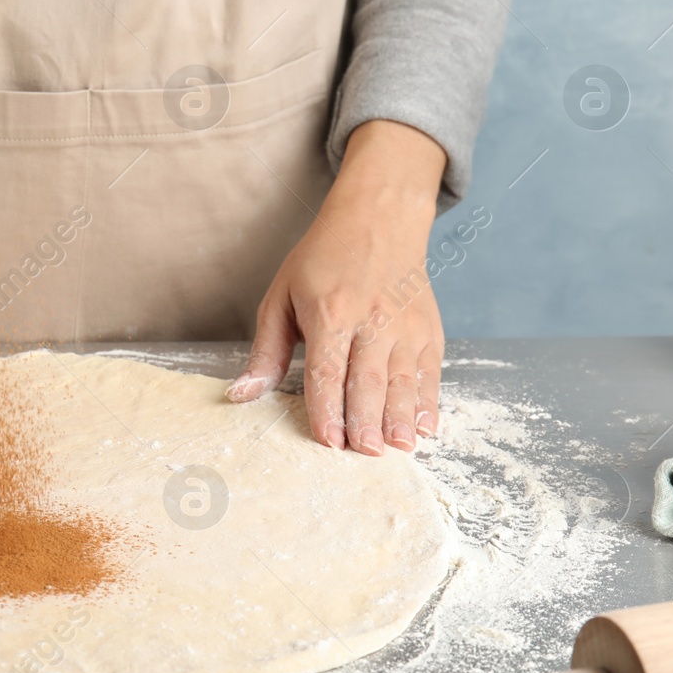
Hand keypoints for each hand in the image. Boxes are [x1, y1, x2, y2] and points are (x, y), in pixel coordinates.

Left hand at [227, 121, 447, 454]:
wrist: (379, 219)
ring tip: (397, 449)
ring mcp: (405, 326)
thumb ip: (266, 350)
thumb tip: (242, 394)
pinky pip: (430, 373)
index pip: (328, 369)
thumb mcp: (282, 296)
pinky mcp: (429, 330)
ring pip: (404, 380)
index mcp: (331, 312)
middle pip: (369, 380)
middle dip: (367, 421)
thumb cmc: (323, 259)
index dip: (328, 408)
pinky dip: (428, 402)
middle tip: (364, 454)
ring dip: (400, 418)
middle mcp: (373, 320)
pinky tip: (424, 429)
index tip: (328, 441)